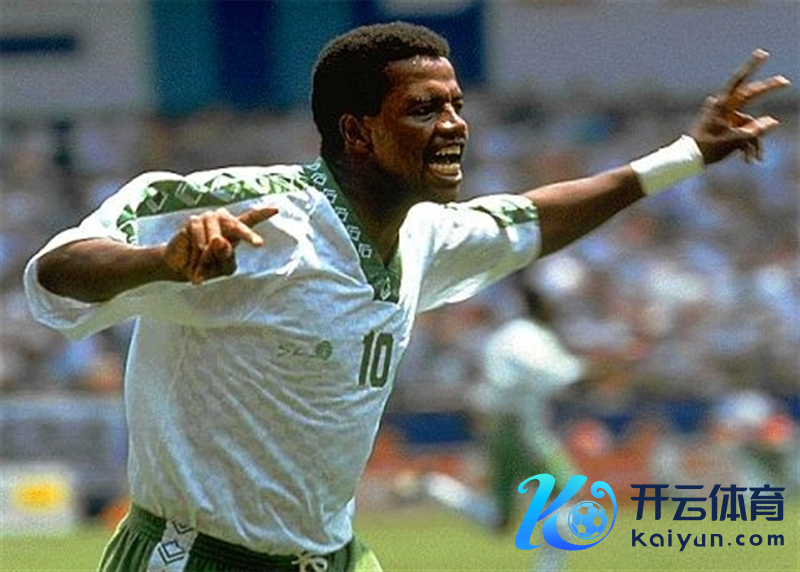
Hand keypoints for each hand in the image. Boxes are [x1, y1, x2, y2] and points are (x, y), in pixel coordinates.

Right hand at [164, 206, 277, 283]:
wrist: (181, 267)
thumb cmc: (206, 266)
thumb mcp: (223, 267)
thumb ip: (226, 257)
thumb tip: (219, 240)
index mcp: (233, 229)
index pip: (249, 219)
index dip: (262, 214)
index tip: (276, 209)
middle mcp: (222, 219)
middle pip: (238, 225)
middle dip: (248, 235)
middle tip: (258, 244)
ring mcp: (207, 218)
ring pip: (215, 239)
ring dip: (209, 258)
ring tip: (201, 267)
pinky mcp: (193, 222)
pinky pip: (200, 241)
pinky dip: (198, 255)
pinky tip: (193, 260)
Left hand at [690, 49, 789, 164]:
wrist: (688, 160)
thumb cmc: (707, 148)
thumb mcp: (733, 140)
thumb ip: (754, 131)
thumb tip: (774, 121)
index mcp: (722, 105)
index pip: (738, 82)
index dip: (751, 67)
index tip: (762, 53)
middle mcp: (725, 108)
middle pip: (750, 95)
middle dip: (768, 90)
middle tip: (785, 82)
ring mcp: (726, 117)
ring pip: (749, 124)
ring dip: (754, 141)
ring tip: (755, 159)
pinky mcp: (727, 127)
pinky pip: (742, 133)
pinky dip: (747, 146)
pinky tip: (750, 160)